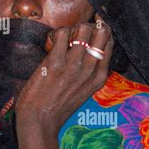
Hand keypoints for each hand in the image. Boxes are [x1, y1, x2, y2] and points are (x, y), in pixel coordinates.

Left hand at [15, 14, 113, 137]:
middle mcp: (90, 69)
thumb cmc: (57, 108)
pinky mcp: (55, 61)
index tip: (86, 34)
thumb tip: (86, 52)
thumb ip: (88, 74)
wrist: (39, 121)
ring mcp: (74, 64)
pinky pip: (62, 33)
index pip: (109, 43)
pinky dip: (56, 33)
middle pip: (102, 32)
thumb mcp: (83, 92)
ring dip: (72, 28)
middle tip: (74, 34)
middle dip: (89, 26)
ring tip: (62, 39)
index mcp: (99, 77)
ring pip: (83, 29)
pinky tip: (50, 43)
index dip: (98, 32)